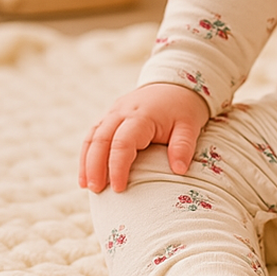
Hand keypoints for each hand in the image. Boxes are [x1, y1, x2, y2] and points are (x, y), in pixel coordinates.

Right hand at [79, 83, 209, 193]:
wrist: (176, 85)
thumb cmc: (183, 108)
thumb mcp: (190, 125)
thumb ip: (183, 146)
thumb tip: (179, 171)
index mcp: (142, 115)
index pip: (123, 143)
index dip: (118, 167)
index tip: (118, 189)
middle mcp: (123, 111)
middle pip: (101, 140)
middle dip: (95, 167)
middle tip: (96, 190)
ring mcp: (114, 111)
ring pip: (93, 136)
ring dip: (86, 162)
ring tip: (87, 186)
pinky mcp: (110, 115)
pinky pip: (93, 134)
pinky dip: (87, 153)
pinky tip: (86, 173)